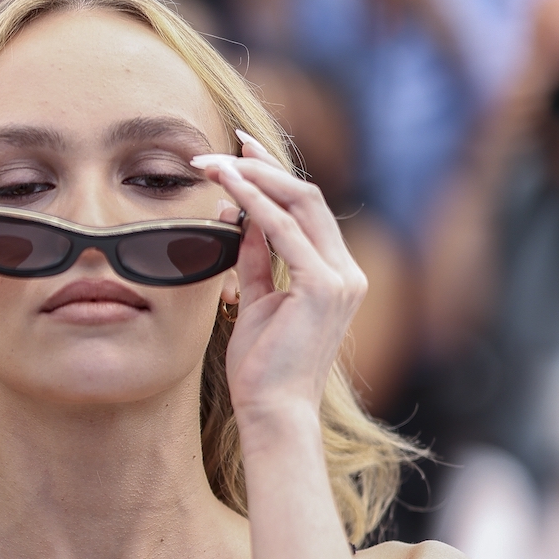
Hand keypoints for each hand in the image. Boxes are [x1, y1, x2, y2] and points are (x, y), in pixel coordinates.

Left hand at [193, 134, 366, 425]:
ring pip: (298, 204)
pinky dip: (254, 204)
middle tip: (223, 146)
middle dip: (262, 165)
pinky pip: (284, 232)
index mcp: (334, 274)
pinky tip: (227, 187)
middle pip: (306, 196)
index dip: (273, 176)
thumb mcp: (257, 302)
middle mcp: (345, 271)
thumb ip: (256, 261)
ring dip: (251, 178)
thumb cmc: (263, 366)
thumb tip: (239, 220)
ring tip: (212, 164)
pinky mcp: (323, 288)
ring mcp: (340, 278)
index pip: (306, 210)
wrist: (274, 412)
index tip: (240, 153)